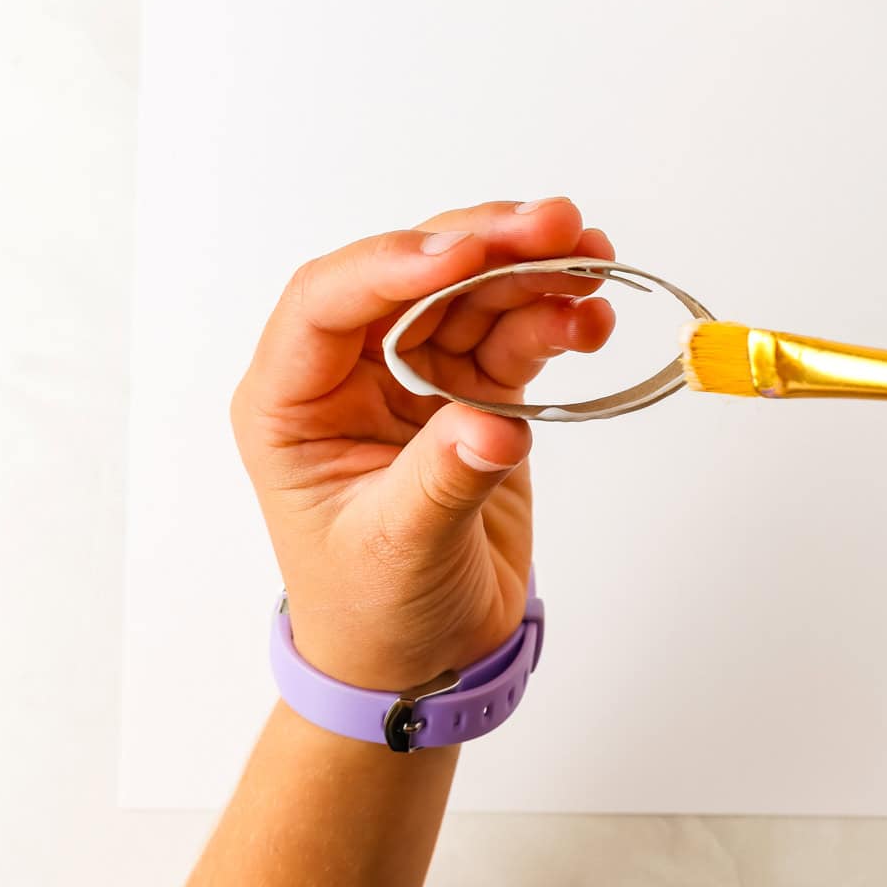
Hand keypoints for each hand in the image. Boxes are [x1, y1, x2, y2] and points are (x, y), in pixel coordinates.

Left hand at [232, 198, 614, 692]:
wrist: (425, 660)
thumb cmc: (376, 612)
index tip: (463, 255)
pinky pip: (513, 336)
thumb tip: (492, 428)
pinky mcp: (472, 394)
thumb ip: (442, 482)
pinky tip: (590, 318)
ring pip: (471, 294)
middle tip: (557, 226)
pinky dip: (555, 319)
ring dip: (533, 271)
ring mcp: (413, 378)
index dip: (392, 264)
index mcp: (292, 403)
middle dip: (485, 245)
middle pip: (412, 278)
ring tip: (594, 264)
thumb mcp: (398, 552)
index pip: (327, 302)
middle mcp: (348, 375)